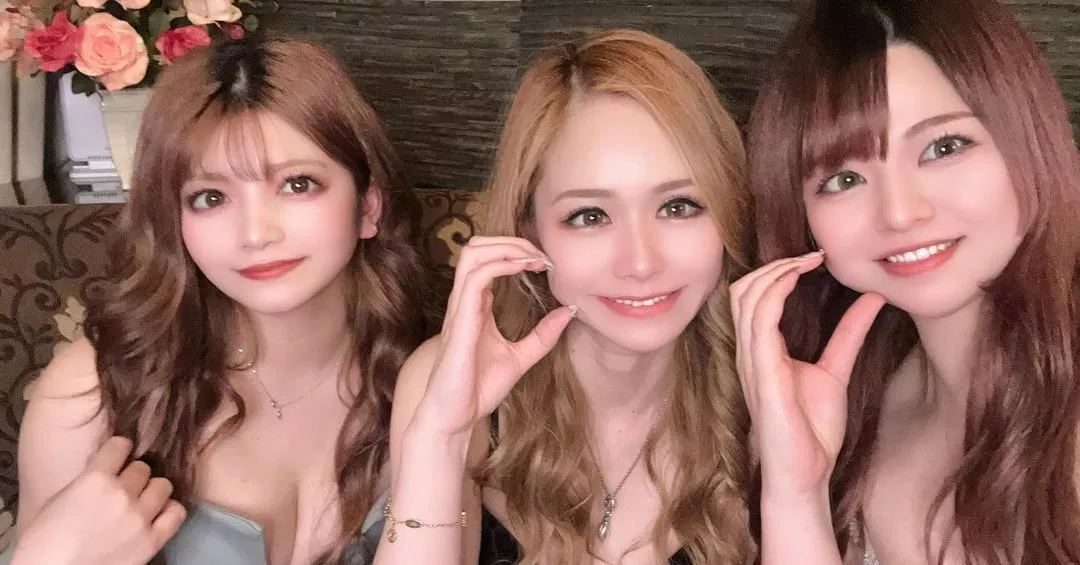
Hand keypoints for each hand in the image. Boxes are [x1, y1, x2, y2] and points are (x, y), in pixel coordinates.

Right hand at [12, 436, 186, 564]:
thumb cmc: (44, 541)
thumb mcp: (59, 498)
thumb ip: (88, 480)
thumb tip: (107, 468)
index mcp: (94, 479)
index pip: (121, 444)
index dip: (118, 450)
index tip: (117, 457)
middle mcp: (121, 494)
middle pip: (142, 468)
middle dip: (132, 476)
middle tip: (124, 488)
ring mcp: (139, 518)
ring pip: (163, 485)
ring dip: (151, 491)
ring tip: (141, 502)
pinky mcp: (151, 540)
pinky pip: (176, 513)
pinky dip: (168, 511)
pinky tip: (156, 515)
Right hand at [413, 236, 574, 436]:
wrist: (456, 416)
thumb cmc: (478, 388)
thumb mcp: (521, 357)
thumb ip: (542, 335)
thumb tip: (569, 311)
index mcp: (476, 305)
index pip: (489, 258)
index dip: (518, 251)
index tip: (547, 263)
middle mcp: (465, 300)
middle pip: (477, 245)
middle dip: (512, 240)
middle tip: (542, 255)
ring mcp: (460, 308)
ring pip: (472, 252)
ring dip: (507, 247)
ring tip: (534, 258)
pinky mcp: (460, 320)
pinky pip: (476, 277)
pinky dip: (501, 264)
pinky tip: (523, 270)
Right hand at [731, 252, 884, 495]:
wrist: (805, 473)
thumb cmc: (811, 431)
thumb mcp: (836, 370)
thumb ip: (848, 334)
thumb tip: (872, 299)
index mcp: (760, 350)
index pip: (753, 296)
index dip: (778, 270)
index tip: (815, 258)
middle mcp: (749, 351)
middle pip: (743, 289)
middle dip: (774, 264)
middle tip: (812, 256)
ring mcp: (752, 360)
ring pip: (747, 297)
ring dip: (777, 271)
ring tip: (808, 262)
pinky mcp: (762, 371)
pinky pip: (760, 319)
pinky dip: (776, 291)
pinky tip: (800, 281)